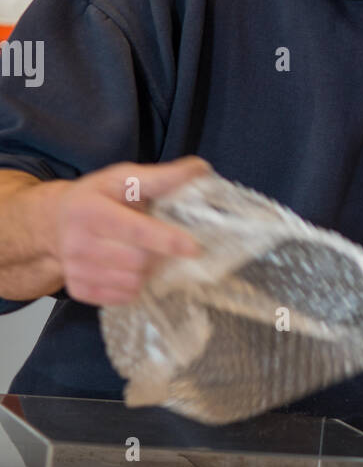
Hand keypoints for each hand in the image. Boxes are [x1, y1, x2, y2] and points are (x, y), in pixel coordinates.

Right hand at [50, 156, 210, 305]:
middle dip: (158, 254)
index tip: (194, 248)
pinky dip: (133, 286)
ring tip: (141, 253)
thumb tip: (201, 169)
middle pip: (139, 262)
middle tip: (161, 245)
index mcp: (89, 209)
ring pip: (133, 283)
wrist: (57, 221)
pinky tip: (127, 268)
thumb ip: (162, 176)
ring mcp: (74, 269)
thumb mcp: (124, 178)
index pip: (136, 230)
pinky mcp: (78, 290)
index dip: (167, 240)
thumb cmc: (99, 196)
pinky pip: (122, 297)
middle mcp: (76, 242)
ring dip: (148, 272)